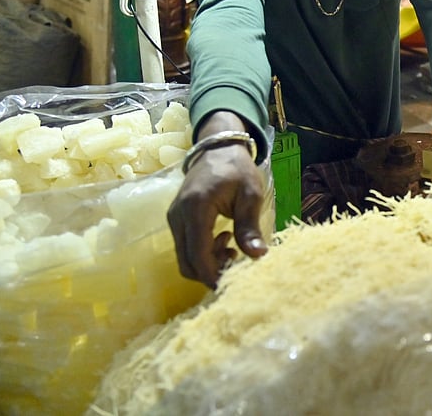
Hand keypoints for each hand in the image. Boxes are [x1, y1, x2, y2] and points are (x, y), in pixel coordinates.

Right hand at [167, 111, 268, 287]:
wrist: (218, 148)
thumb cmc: (237, 169)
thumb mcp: (250, 194)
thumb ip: (250, 225)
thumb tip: (258, 256)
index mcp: (196, 208)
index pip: (197, 254)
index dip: (212, 274)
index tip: (230, 284)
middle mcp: (178, 216)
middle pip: (186, 262)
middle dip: (210, 271)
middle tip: (236, 261)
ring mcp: (174, 218)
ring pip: (184, 257)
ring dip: (207, 262)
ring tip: (232, 247)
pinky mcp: (175, 220)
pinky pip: (185, 247)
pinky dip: (202, 252)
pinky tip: (223, 239)